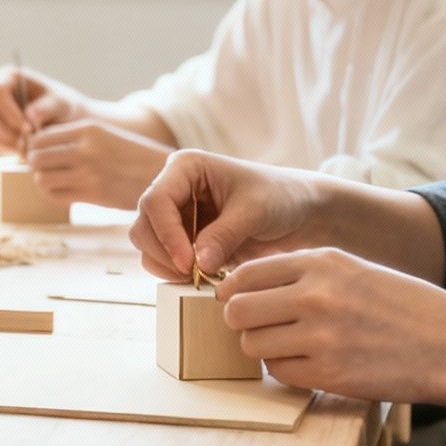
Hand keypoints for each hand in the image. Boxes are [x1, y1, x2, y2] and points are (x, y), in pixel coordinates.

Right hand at [0, 65, 83, 153]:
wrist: (60, 120)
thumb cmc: (60, 106)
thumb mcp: (60, 104)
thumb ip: (46, 108)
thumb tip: (29, 116)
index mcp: (8, 76)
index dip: (9, 111)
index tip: (28, 129)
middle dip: (6, 129)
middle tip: (27, 143)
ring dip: (6, 140)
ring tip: (27, 148)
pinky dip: (5, 148)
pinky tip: (22, 152)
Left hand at [27, 120, 171, 209]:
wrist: (161, 174)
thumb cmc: (129, 155)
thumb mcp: (103, 135)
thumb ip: (73, 138)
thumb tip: (35, 145)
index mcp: (86, 129)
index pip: (39, 137)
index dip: (33, 147)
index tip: (40, 154)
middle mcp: (84, 149)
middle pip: (35, 158)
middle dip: (35, 165)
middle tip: (45, 169)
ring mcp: (87, 172)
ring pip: (41, 178)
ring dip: (43, 181)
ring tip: (55, 181)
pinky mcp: (92, 194)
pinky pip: (56, 195)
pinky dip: (54, 194)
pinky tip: (65, 191)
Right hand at [129, 150, 327, 279]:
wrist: (301, 212)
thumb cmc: (281, 197)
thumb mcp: (255, 211)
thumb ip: (224, 234)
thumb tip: (197, 263)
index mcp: (185, 168)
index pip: (156, 201)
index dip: (167, 234)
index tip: (189, 263)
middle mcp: (174, 189)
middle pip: (144, 225)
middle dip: (164, 253)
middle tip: (194, 275)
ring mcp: (177, 216)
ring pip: (148, 246)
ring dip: (168, 266)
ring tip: (202, 277)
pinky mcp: (184, 239)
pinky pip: (164, 260)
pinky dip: (177, 273)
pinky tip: (205, 277)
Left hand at [219, 247, 445, 403]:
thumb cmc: (404, 307)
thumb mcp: (355, 269)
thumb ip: (305, 272)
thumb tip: (245, 284)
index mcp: (322, 262)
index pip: (245, 274)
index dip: (233, 292)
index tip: (237, 302)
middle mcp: (316, 295)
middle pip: (238, 310)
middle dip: (241, 322)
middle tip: (257, 328)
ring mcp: (321, 336)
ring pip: (252, 344)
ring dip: (262, 349)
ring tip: (287, 347)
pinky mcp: (330, 373)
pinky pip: (278, 372)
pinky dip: (285, 370)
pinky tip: (308, 364)